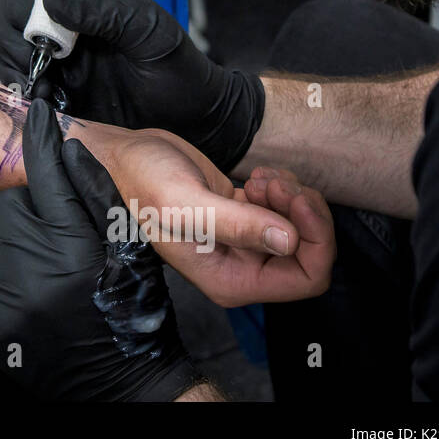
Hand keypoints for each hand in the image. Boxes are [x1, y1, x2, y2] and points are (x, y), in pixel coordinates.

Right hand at [0, 0, 265, 171]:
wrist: (190, 121)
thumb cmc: (177, 69)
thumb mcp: (147, 33)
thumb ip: (103, 11)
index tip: (38, 29)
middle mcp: (64, 20)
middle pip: (12, 12)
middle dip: (13, 38)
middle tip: (33, 66)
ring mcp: (55, 54)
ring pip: (8, 47)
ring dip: (14, 67)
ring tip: (41, 90)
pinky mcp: (52, 87)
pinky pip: (18, 81)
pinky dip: (21, 91)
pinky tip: (44, 102)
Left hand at [0, 100, 199, 400]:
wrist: (118, 380)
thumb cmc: (129, 307)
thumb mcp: (128, 247)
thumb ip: (96, 194)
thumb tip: (67, 146)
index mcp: (71, 249)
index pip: (46, 176)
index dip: (42, 140)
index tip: (38, 111)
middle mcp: (29, 271)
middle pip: (13, 206)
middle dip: (33, 212)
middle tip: (57, 239)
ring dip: (12, 241)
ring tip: (42, 267)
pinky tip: (22, 283)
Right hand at [99, 126, 334, 306]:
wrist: (124, 159)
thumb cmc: (143, 184)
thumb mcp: (185, 204)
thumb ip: (237, 226)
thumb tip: (290, 241)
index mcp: (231, 280)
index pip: (306, 278)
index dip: (315, 239)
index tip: (294, 200)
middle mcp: (242, 267)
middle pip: (311, 251)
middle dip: (302, 212)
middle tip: (274, 183)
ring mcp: (245, 243)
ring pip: (302, 227)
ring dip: (291, 195)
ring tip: (258, 178)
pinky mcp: (245, 216)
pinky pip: (287, 210)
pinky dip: (282, 187)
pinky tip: (255, 176)